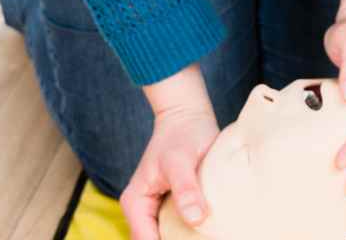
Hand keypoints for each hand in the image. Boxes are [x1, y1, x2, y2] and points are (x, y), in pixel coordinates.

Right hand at [120, 100, 219, 239]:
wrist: (188, 117)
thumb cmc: (182, 134)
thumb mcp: (181, 161)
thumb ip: (186, 189)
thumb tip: (195, 219)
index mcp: (136, 203)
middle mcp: (142, 210)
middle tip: (208, 237)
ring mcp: (157, 208)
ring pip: (167, 236)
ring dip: (185, 238)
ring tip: (210, 234)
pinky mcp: (172, 205)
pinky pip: (178, 227)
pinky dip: (191, 231)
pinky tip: (209, 230)